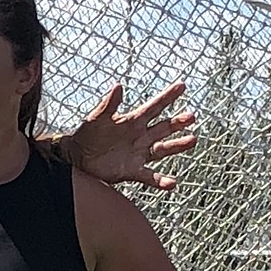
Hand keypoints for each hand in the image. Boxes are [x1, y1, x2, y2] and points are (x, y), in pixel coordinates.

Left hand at [64, 81, 196, 191]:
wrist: (77, 158)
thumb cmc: (86, 135)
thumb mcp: (96, 118)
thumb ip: (108, 104)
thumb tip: (118, 87)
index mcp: (132, 121)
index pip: (154, 107)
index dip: (168, 97)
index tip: (182, 86)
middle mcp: (139, 137)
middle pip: (163, 127)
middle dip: (177, 122)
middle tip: (192, 116)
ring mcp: (137, 154)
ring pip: (162, 149)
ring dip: (177, 145)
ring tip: (192, 140)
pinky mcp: (131, 171)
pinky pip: (149, 176)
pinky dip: (160, 181)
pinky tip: (172, 184)